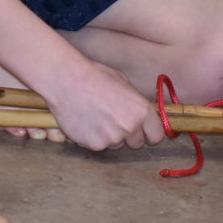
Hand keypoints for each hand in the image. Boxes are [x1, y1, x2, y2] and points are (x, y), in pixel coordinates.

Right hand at [38, 56, 163, 150]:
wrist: (66, 80)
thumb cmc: (94, 76)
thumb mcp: (124, 83)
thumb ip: (135, 104)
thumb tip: (141, 116)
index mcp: (141, 110)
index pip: (156, 135)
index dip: (149, 133)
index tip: (142, 132)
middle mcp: (130, 127)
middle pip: (137, 143)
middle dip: (128, 136)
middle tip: (113, 121)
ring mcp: (112, 138)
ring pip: (116, 145)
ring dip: (109, 136)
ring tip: (96, 117)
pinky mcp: (94, 145)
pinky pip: (99, 146)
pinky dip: (93, 137)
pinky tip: (86, 121)